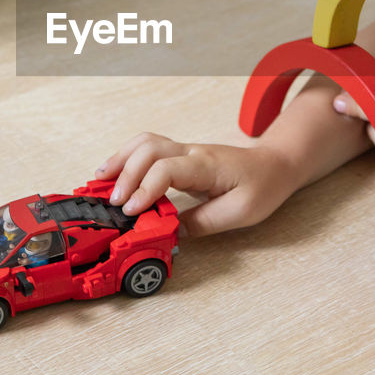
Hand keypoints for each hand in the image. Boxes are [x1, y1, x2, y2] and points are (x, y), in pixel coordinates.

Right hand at [97, 132, 302, 235]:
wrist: (276, 164)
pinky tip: (112, 174)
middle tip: (113, 204)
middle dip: (126, 175)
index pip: (167, 168)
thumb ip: (204, 222)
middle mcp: (192, 152)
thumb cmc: (262, 186)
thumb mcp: (241, 212)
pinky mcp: (179, 156)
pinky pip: (147, 149)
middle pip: (149, 149)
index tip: (130, 210)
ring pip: (144, 143)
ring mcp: (184, 150)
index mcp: (207, 165)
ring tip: (99, 183)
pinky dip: (126, 158)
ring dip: (120, 161)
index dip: (145, 188)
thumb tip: (171, 231)